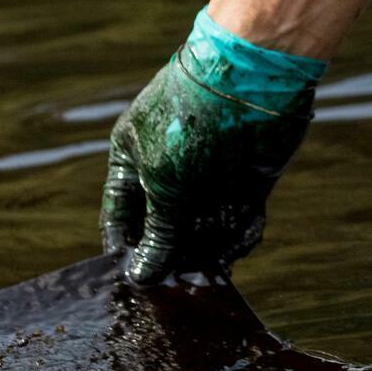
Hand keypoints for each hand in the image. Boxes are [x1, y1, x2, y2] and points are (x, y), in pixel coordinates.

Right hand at [100, 54, 311, 284]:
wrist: (250, 84)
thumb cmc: (189, 126)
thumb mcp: (162, 185)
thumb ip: (157, 233)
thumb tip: (141, 276)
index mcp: (133, 157)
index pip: (121, 212)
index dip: (125, 246)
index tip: (130, 281)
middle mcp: (170, 168)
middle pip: (166, 226)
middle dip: (171, 255)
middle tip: (176, 286)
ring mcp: (210, 175)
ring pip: (204, 228)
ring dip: (207, 251)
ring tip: (207, 274)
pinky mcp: (247, 181)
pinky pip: (238, 219)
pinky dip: (239, 235)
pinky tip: (236, 247)